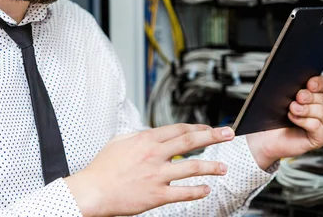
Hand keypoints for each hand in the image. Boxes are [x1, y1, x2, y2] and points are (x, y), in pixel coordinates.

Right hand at [64, 123, 235, 216]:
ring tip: (224, 168)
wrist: (93, 191)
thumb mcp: (119, 142)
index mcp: (147, 140)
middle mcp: (155, 154)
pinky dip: (197, 191)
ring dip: (211, 167)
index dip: (198, 128)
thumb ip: (138, 136)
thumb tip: (151, 133)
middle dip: (213, 136)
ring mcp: (157, 175)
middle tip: (229, 134)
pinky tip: (207, 189)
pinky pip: (183, 192)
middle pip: (191, 141)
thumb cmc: (103, 168)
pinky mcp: (157, 195)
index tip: (210, 128)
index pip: (179, 129)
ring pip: (192, 167)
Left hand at [246, 76, 322, 169]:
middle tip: (297, 97)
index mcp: (312, 96)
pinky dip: (305, 121)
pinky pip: (318, 127)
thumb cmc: (269, 117)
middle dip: (308, 96)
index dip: (319, 83)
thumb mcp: (273, 93)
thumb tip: (278, 63)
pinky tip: (293, 119)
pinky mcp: (319, 138)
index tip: (309, 83)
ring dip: (305, 109)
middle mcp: (318, 109)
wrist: (262, 137)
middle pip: (322, 98)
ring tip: (291, 109)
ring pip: (321, 111)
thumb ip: (279, 78)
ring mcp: (321, 124)